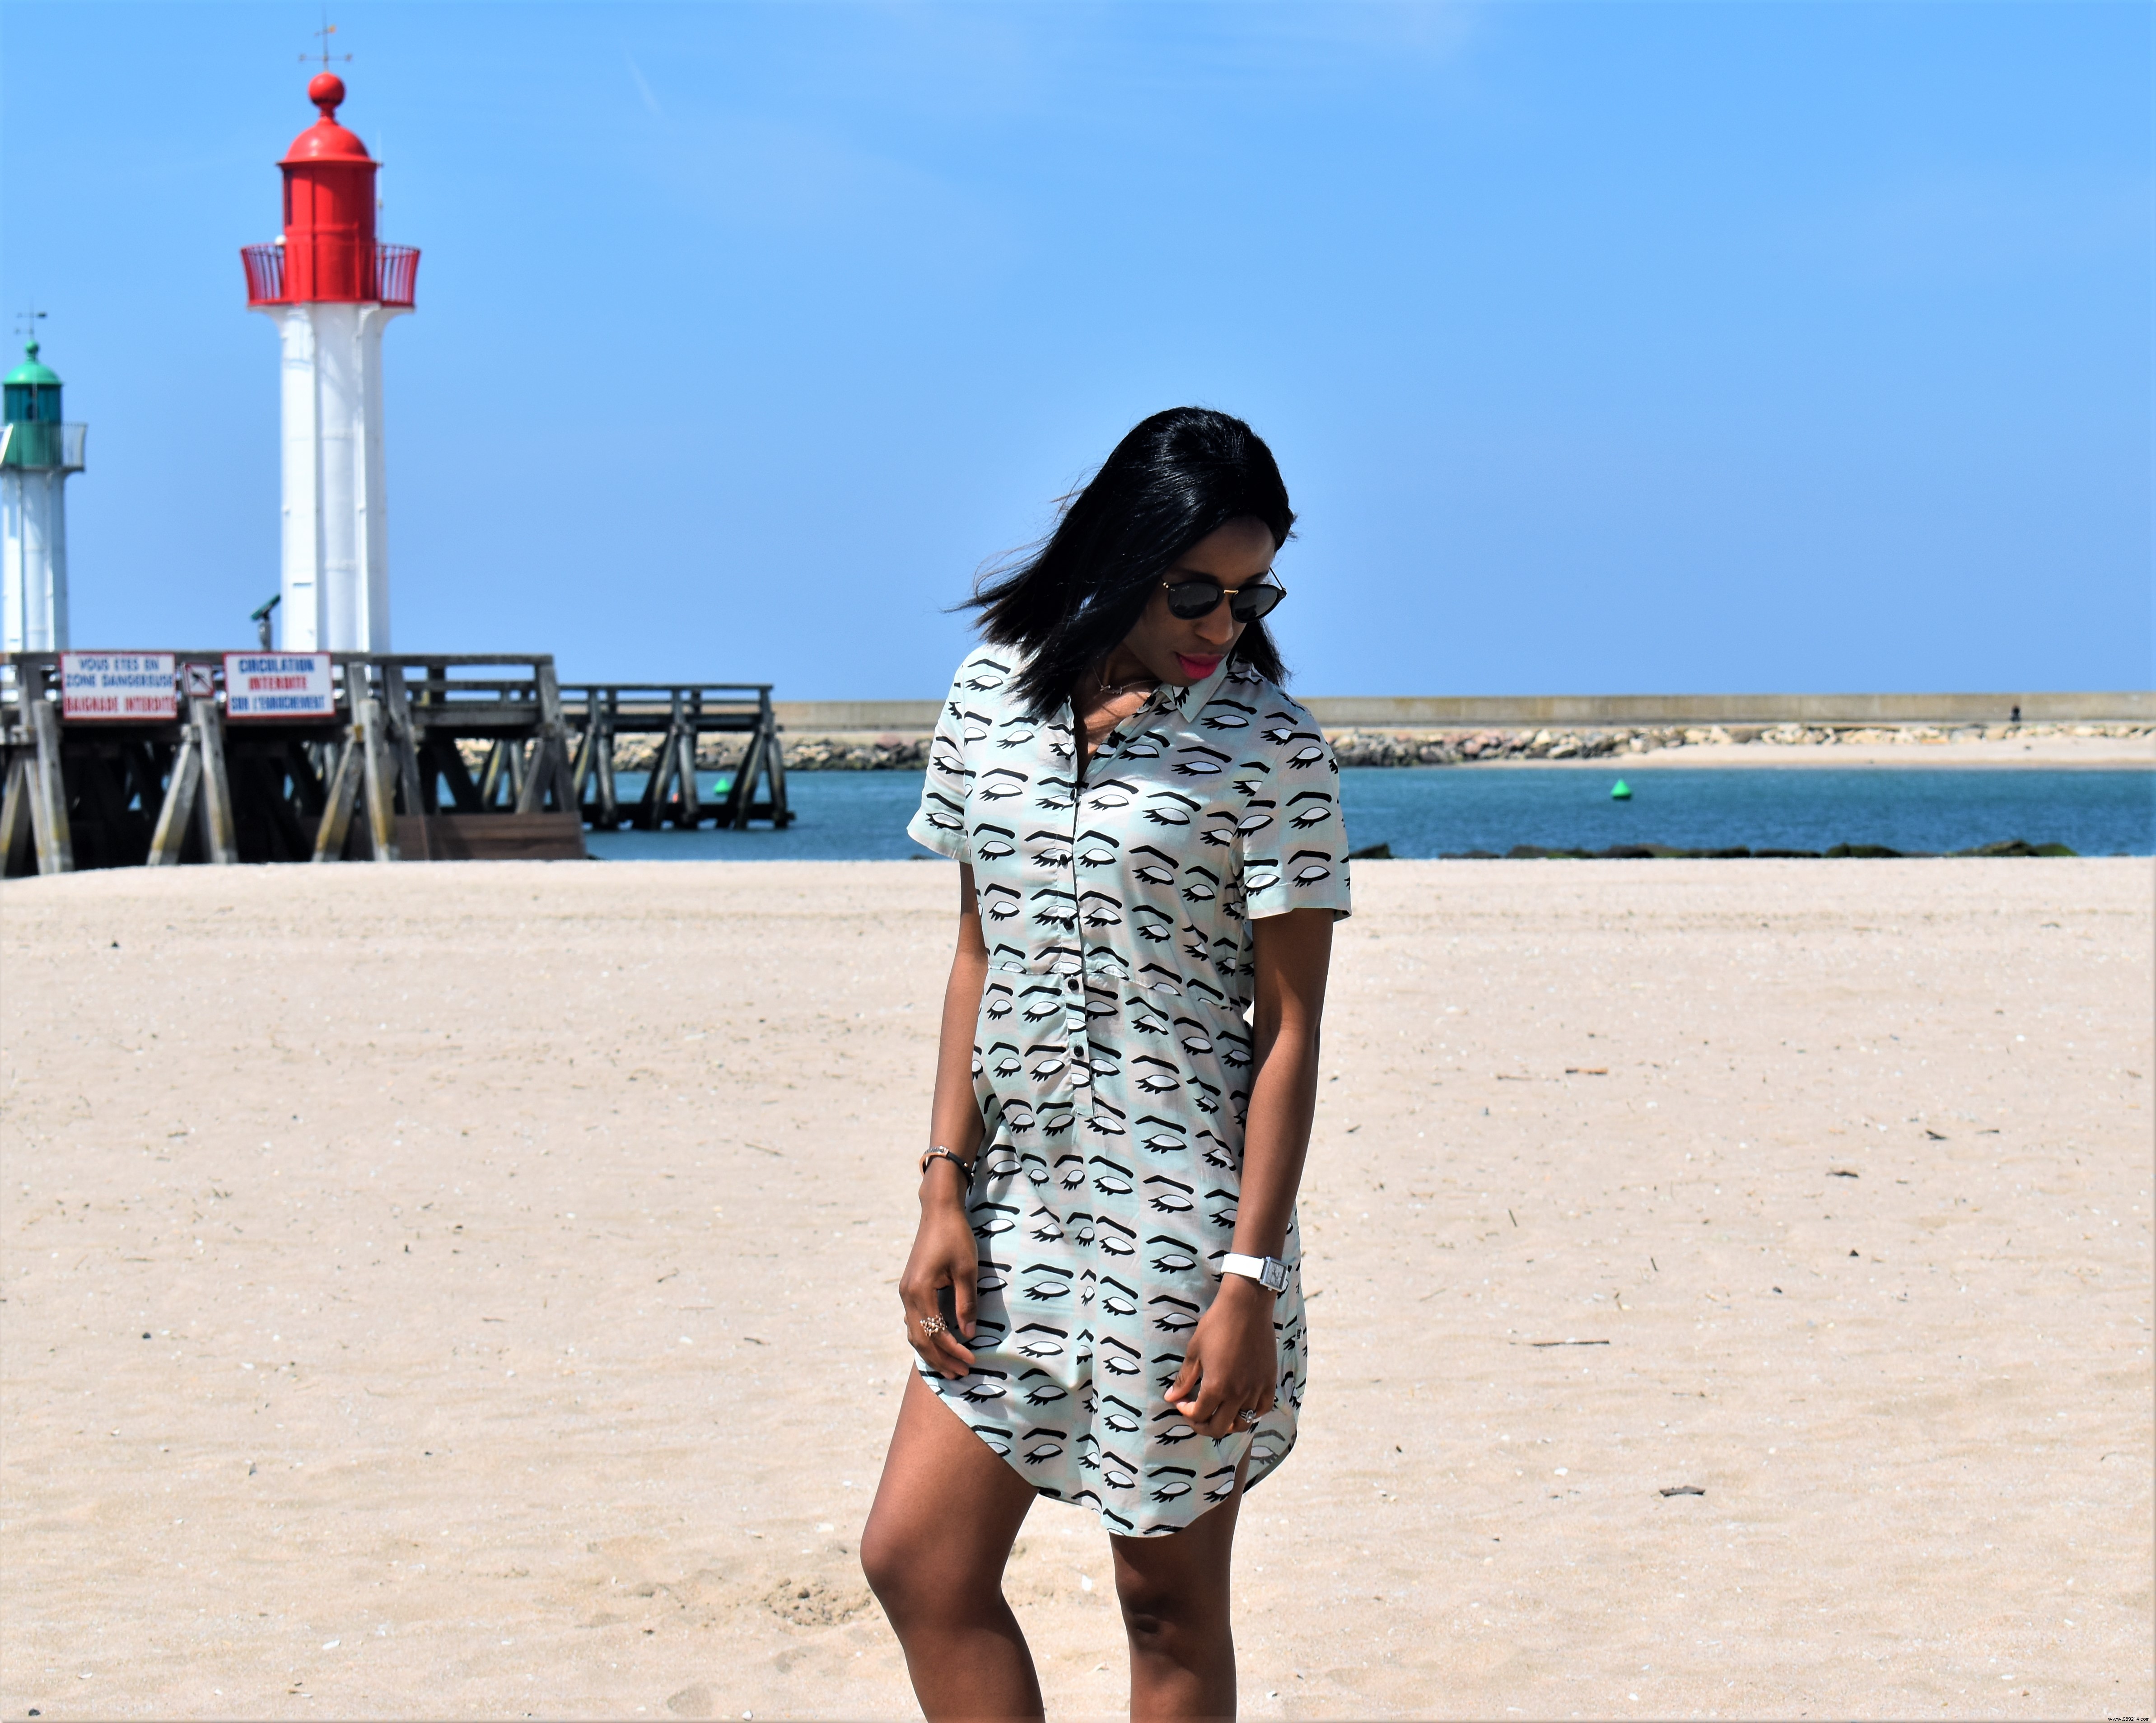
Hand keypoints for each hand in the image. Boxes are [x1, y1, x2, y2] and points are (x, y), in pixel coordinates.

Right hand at [899, 1159, 978, 1379]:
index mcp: (921, 1291)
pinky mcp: (909, 1287)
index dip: (953, 1351)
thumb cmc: (956, 1237)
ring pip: (914, 1332)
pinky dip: (925, 1337)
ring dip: (931, 1351)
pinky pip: (914, 1320)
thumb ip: (966, 1303)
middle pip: (920, 1339)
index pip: (936, 1333)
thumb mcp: (967, 1270)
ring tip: (950, 1366)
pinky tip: (938, 1345)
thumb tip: (968, 1334)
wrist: (938, 1211)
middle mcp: (908, 1295)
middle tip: (960, 1374)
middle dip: (940, 1359)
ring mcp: (906, 1291)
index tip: (971, 1361)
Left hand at [1165, 1275, 1277, 1437]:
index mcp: (1216, 1387)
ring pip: (1243, 1423)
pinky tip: (1242, 1405)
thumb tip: (1170, 1398)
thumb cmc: (1216, 1325)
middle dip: (1202, 1425)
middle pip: (1219, 1428)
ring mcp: (1256, 1389)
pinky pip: (1262, 1409)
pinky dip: (1251, 1413)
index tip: (1182, 1401)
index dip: (1186, 1412)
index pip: (1198, 1415)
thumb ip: (1184, 1379)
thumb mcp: (1194, 1351)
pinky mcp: (1269, 1382)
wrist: (1247, 1307)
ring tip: (1219, 1412)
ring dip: (1227, 1422)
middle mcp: (1237, 1394)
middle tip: (1196, 1414)